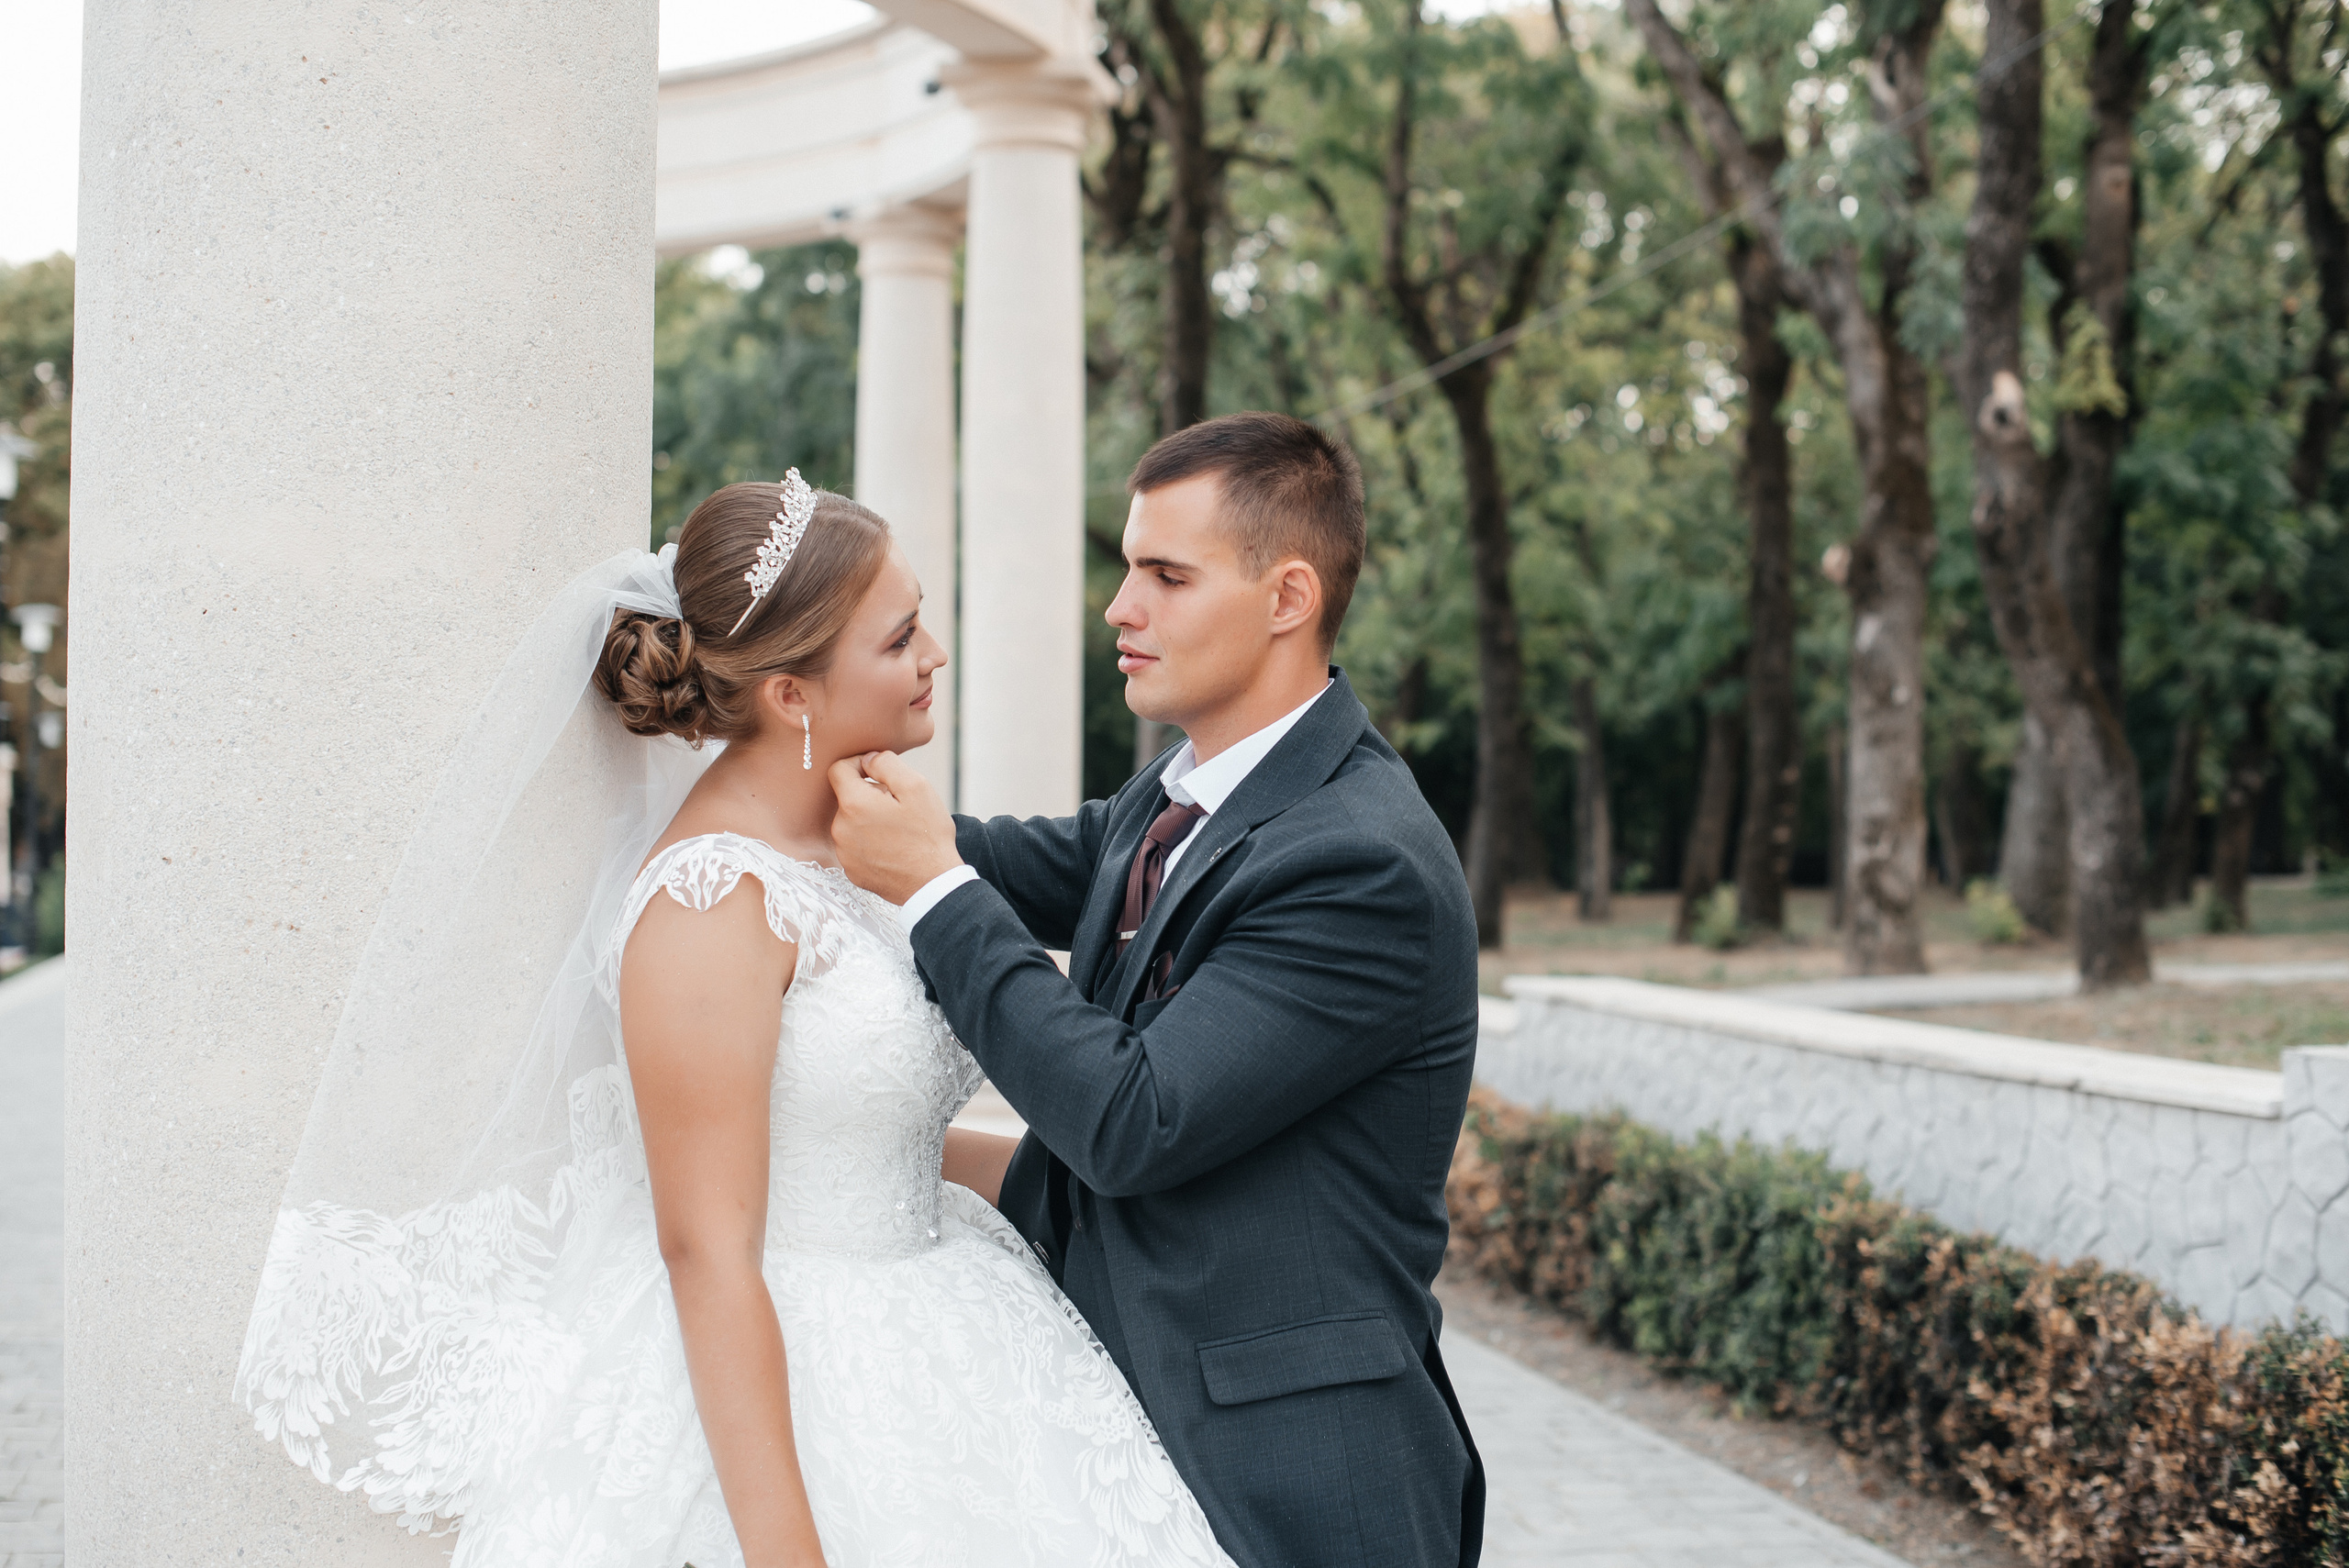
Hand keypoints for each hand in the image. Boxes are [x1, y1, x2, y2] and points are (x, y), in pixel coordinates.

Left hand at [827, 750, 963, 905]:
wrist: (933, 883)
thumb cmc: (928, 834)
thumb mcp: (917, 786)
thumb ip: (886, 763)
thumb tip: (868, 759)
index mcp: (853, 803)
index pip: (838, 769)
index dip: (859, 764)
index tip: (879, 773)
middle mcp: (840, 828)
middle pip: (846, 797)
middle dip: (868, 795)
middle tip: (898, 806)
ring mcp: (843, 853)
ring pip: (850, 822)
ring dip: (868, 819)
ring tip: (897, 829)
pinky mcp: (850, 870)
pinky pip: (854, 846)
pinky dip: (868, 842)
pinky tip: (892, 848)